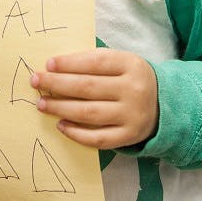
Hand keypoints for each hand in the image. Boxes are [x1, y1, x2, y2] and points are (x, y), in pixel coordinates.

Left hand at [32, 49, 158, 149]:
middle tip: (36, 82)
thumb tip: (55, 67)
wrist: (165, 106)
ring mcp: (132, 115)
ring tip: (42, 104)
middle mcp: (133, 90)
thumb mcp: (123, 63)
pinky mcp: (129, 136)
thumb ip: (95, 62)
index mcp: (132, 65)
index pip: (95, 62)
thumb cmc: (132, 80)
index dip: (70, 63)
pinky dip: (77, 133)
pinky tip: (61, 125)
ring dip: (61, 108)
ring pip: (89, 113)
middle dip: (57, 84)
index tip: (48, 64)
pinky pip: (98, 138)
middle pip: (88, 87)